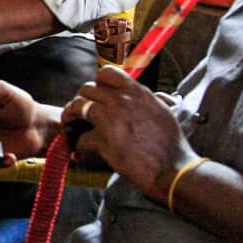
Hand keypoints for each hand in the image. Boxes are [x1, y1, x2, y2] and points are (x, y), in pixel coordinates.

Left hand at [61, 65, 196, 201]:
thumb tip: (139, 95)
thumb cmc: (171, 144)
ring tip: (70, 124)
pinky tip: (80, 148)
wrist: (173, 169)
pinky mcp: (104, 141)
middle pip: (88, 88)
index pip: (107, 72)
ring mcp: (112, 120)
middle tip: (79, 111)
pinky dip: (78, 144)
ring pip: (78, 106)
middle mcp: (123, 101)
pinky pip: (81, 137)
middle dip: (81, 99)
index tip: (96, 94)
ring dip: (71, 115)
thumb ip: (145, 100)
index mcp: (137, 93)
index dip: (97, 83)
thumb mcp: (162, 111)